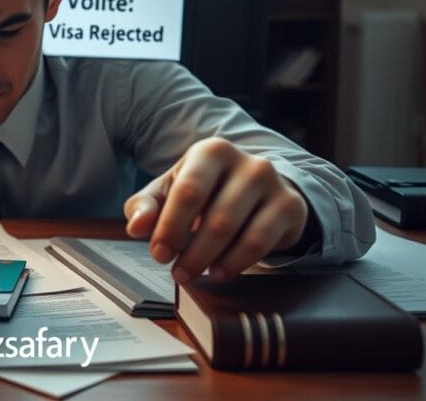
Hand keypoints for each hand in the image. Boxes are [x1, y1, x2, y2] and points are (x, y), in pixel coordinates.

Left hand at [124, 137, 307, 283]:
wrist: (259, 189)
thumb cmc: (206, 189)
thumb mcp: (171, 191)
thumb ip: (146, 206)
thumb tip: (135, 227)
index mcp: (211, 152)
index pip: (188, 192)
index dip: (170, 227)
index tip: (158, 254)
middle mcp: (246, 163)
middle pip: (214, 217)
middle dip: (190, 251)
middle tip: (175, 271)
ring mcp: (272, 184)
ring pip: (238, 232)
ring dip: (209, 260)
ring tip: (192, 273)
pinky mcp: (290, 207)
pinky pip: (260, 243)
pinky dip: (235, 263)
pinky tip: (218, 271)